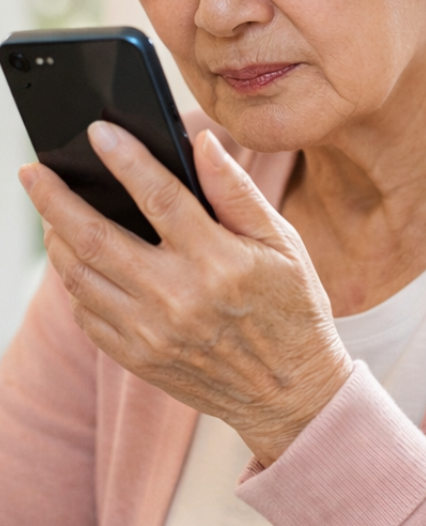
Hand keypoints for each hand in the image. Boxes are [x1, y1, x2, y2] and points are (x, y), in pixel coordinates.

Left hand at [19, 124, 352, 465]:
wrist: (291, 394)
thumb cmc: (291, 308)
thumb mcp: (282, 242)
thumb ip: (236, 192)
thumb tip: (203, 144)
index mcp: (219, 261)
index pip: (159, 196)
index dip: (125, 158)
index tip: (97, 131)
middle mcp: (178, 298)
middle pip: (95, 238)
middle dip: (55, 199)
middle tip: (33, 171)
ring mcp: (152, 334)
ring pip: (80, 277)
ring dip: (56, 238)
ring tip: (51, 213)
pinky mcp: (138, 359)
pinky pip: (86, 315)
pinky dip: (74, 282)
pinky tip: (79, 261)